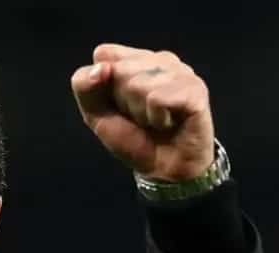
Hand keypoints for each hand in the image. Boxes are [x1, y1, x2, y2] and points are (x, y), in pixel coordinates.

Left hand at [70, 43, 215, 182]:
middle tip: (141, 117)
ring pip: (138, 84)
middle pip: (120, 70)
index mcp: (136, 58)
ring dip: (141, 113)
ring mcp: (181, 71)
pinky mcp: (194, 89)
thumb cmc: (134, 139)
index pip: (103, 55)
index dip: (103, 85)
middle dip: (124, 102)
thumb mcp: (96, 114)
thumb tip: (101, 67)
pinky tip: (168, 123)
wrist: (164, 171)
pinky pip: (157, 98)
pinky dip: (156, 119)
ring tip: (155, 121)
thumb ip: (84, 86)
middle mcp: (160, 59)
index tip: (119, 105)